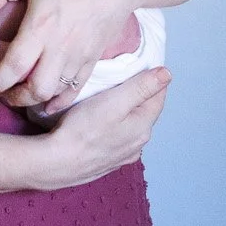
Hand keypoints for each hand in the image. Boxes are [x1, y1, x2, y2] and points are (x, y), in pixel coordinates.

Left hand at [0, 0, 138, 108]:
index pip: (13, 66)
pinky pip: (74, 91)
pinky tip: (47, 104)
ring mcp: (78, 58)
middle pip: (34, 89)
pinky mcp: (91, 62)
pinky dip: (59, 102)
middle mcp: (59, 49)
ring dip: (33, 101)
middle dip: (12, 98)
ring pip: (54, 94)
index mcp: (39, 28)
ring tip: (18, 96)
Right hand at [32, 70, 169, 187]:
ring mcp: (123, 154)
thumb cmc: (83, 129)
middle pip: (144, 110)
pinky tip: (102, 121)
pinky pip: (118, 136)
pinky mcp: (108, 160)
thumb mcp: (114, 101)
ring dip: (125, 109)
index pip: (158, 96)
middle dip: (138, 92)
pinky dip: (115, 124)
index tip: (141, 63)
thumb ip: (141, 87)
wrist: (58, 163)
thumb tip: (167, 74)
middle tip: (122, 74)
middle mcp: (138, 143)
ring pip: (131, 124)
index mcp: (143, 127)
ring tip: (109, 95)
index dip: (152, 77)